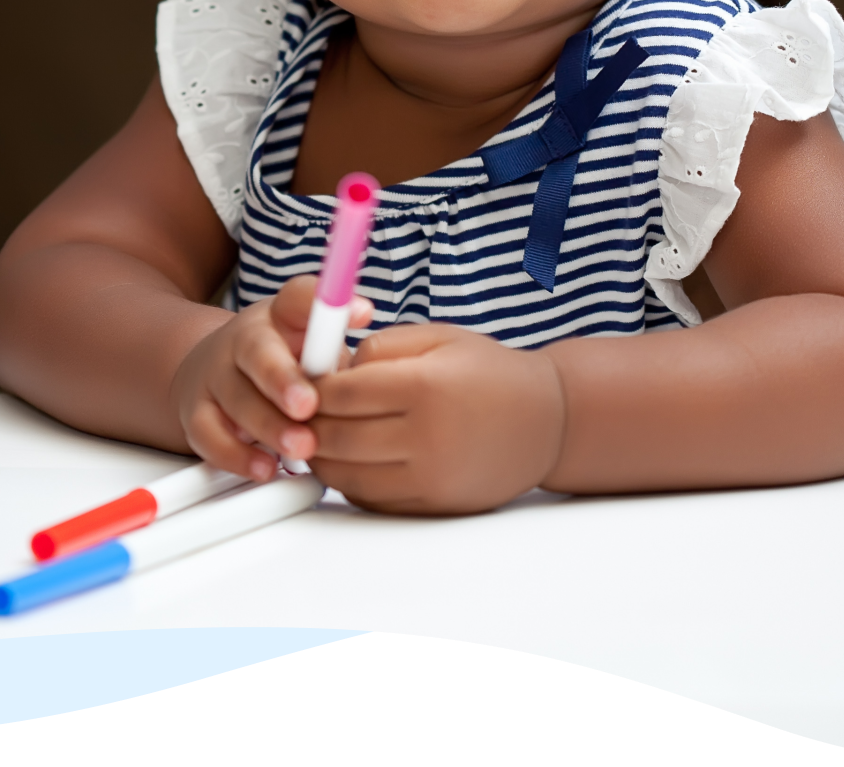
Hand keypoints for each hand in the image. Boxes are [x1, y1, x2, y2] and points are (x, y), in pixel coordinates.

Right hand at [170, 276, 371, 479]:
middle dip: (284, 380)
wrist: (214, 370)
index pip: (300, 298)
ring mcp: (215, 375)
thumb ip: (337, 354)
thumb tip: (373, 366)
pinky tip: (265, 468)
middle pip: (259, 352)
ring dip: (270, 426)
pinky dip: (237, 456)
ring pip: (237, 398)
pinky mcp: (196, 413)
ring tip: (302, 448)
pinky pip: (209, 436)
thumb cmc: (282, 360)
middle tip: (308, 406)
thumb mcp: (313, 345)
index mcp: (280, 316)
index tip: (363, 313)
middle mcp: (242, 340)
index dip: (329, 302)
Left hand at [307, 324, 567, 514]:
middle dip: (306, 423)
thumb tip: (329, 369)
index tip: (302, 380)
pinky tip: (348, 458)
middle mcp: (427, 437)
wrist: (547, 422)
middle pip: (337, 436)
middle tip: (296, 411)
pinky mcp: (432, 505)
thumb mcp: (439, 338)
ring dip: (321, 455)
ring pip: (346, 474)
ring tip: (316, 434)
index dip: (311, 386)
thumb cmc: (491, 373)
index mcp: (426, 386)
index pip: (342, 392)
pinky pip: (370, 498)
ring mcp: (430, 477)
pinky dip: (348, 479)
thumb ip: (381, 346)